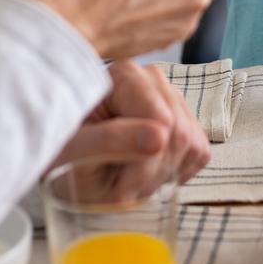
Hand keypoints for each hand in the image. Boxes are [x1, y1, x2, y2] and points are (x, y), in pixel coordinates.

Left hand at [48, 61, 209, 201]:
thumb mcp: (75, 153)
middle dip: (151, 173)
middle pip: (178, 133)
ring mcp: (172, 97)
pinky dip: (176, 173)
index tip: (118, 187)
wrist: (66, 162)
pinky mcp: (186, 119)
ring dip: (160, 175)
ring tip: (127, 179)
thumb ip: (112, 141)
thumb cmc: (63, 154)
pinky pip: (199, 152)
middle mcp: (152, 78)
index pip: (160, 121)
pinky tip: (146, 173)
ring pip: (191, 144)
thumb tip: (159, 137)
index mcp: (124, 75)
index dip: (143, 163)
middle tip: (119, 188)